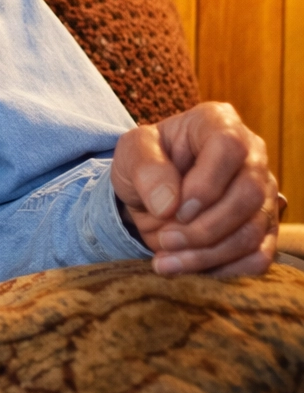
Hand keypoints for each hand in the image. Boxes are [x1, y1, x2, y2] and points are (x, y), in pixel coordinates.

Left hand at [111, 102, 278, 276]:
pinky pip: (257, 257)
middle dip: (204, 227)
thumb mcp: (131, 152)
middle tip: (165, 239)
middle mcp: (250, 155)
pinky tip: (187, 267)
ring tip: (166, 260)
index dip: (206, 183)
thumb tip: (170, 206)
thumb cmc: (144, 161)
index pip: (228, 146)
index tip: (176, 208)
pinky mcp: (263, 228)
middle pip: (248, 195)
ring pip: (253, 231)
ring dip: (208, 253)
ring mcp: (262, 193)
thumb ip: (146, 168)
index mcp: (217, 122)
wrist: (151, 190)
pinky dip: (222, 269)